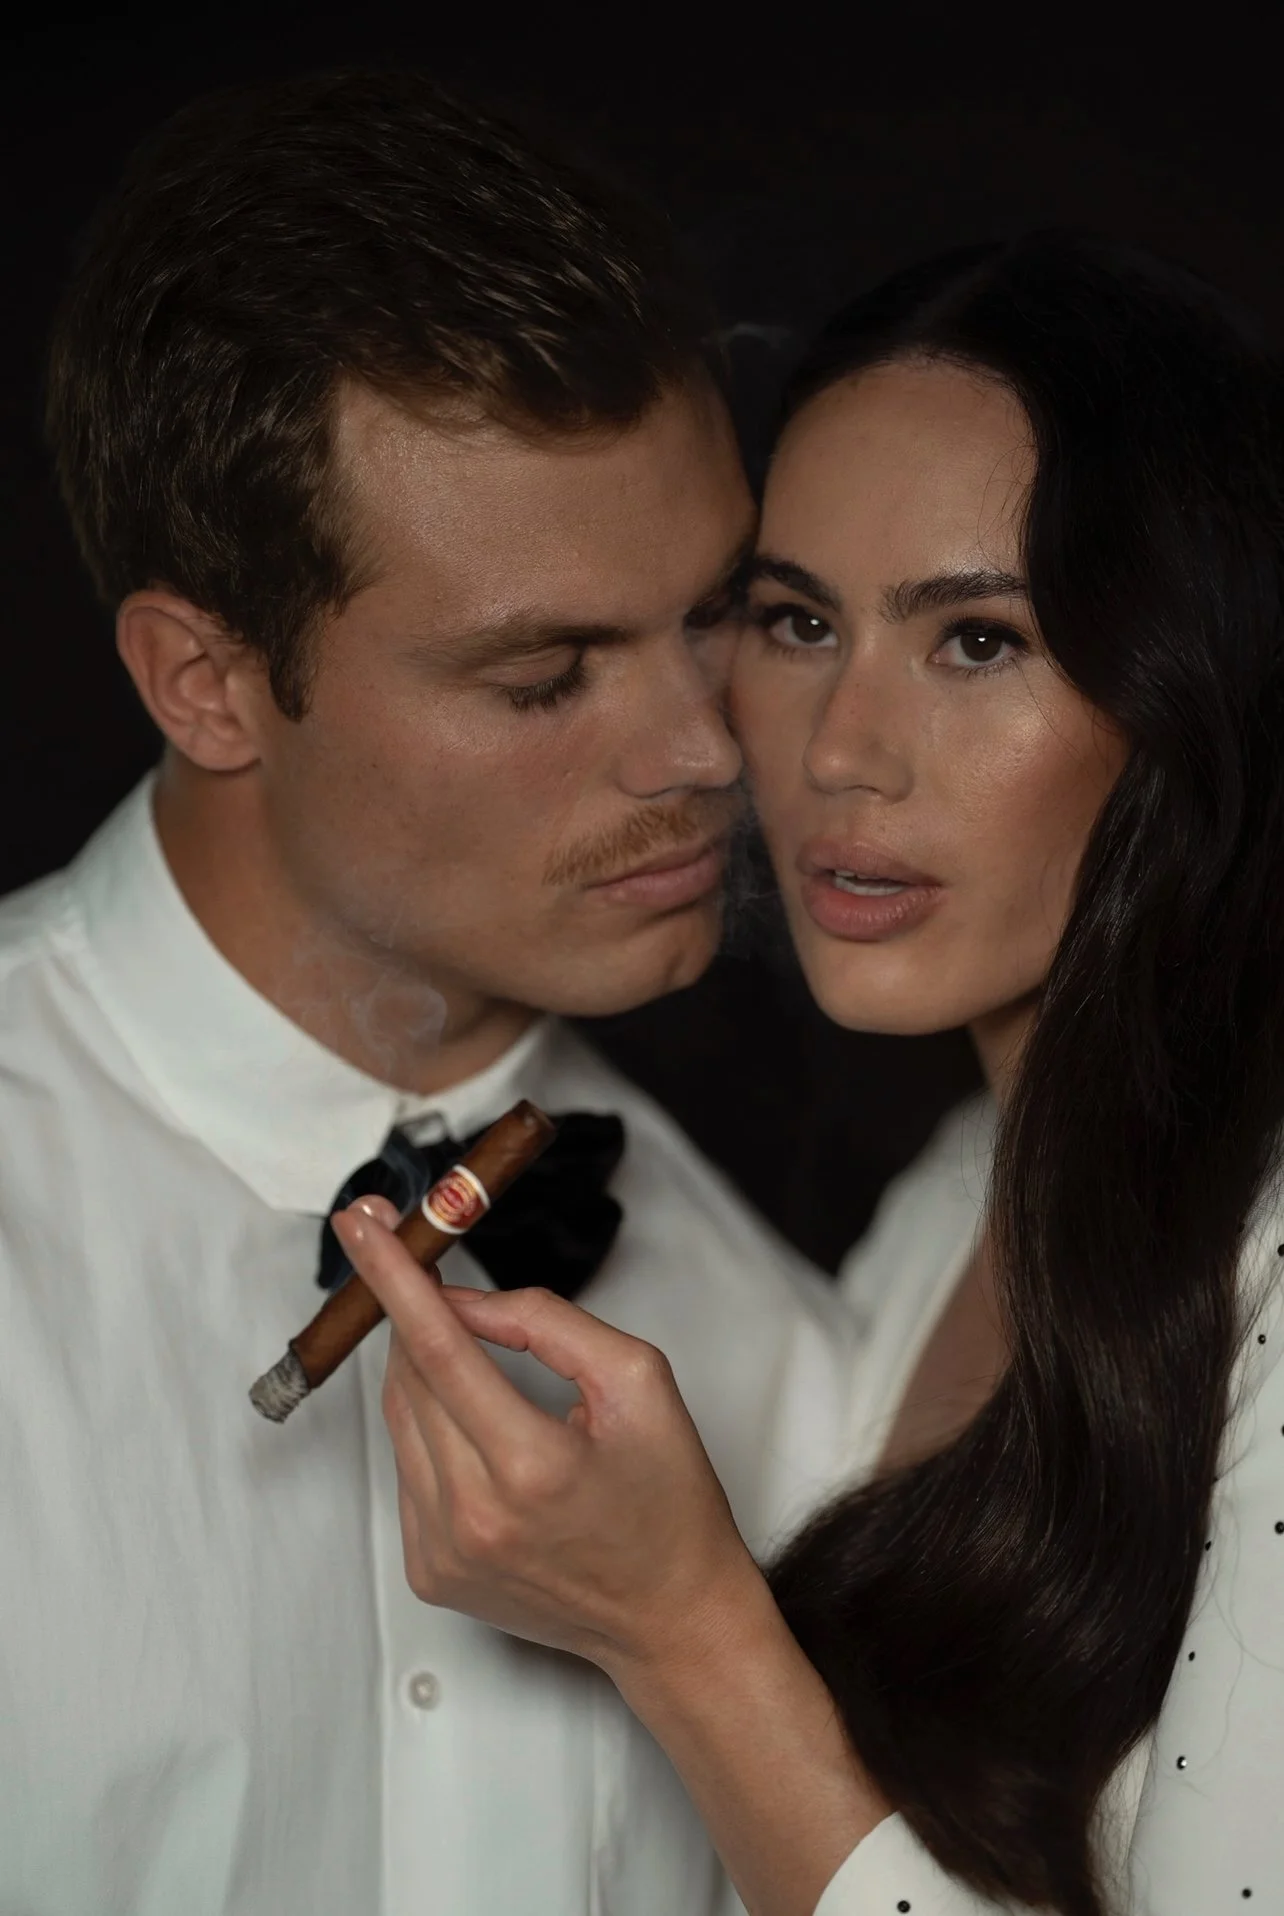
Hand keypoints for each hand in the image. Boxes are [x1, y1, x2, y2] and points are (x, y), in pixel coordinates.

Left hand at [331, 1197, 763, 1682]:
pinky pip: (408, 1470)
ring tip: (475, 1358)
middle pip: (411, 1378)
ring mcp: (443, 1552)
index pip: (439, 1348)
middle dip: (411, 1311)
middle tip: (420, 1262)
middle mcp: (474, 1515)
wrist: (672, 1617)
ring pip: (401, 1420)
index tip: (361, 1227)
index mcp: (531, 1465)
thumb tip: (465, 1302)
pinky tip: (481, 1433)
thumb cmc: (668, 1501)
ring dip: (423, 1369)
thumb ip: (546, 1323)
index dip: (394, 1279)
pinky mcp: (431, 1573)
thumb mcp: (638, 1381)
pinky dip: (432, 1429)